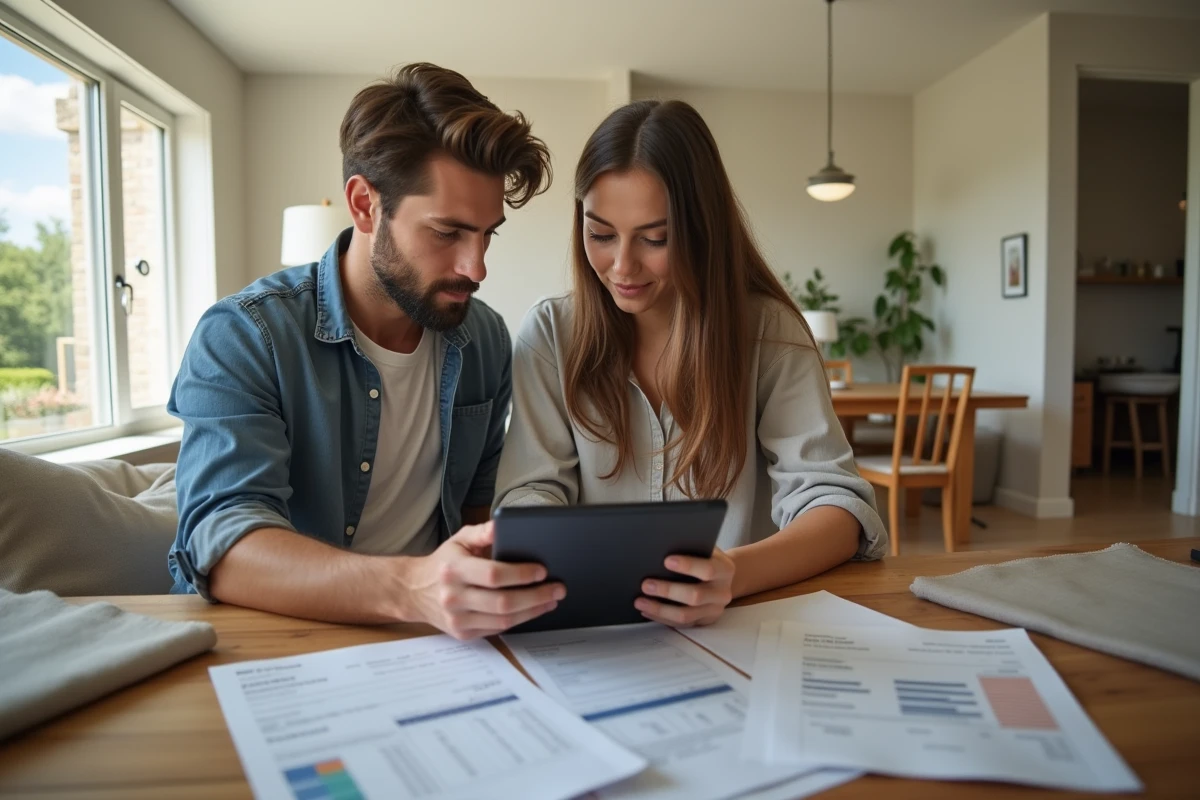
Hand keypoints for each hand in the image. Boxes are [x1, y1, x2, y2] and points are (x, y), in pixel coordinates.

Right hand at [400, 521, 564, 639]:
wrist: (414, 591)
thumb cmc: (444, 562)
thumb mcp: (459, 539)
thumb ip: (483, 532)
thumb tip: (504, 525)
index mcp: (454, 570)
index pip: (493, 575)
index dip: (520, 574)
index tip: (542, 570)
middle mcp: (454, 597)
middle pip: (502, 603)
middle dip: (536, 596)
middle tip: (558, 588)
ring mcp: (457, 619)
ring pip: (503, 621)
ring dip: (533, 611)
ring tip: (551, 600)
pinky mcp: (463, 634)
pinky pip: (497, 630)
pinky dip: (519, 620)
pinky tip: (533, 610)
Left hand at [635, 548, 735, 626]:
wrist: (721, 577)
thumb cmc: (706, 558)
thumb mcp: (705, 549)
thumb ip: (690, 549)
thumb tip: (662, 548)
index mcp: (725, 570)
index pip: (708, 569)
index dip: (688, 566)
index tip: (666, 561)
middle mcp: (722, 593)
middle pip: (695, 596)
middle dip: (668, 591)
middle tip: (646, 584)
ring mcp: (713, 610)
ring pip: (686, 615)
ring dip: (660, 609)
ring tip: (640, 601)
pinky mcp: (703, 621)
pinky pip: (680, 624)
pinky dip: (661, 618)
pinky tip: (646, 610)